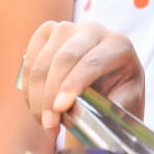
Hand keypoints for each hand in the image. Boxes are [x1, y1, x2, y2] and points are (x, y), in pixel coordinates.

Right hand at [19, 21, 145, 140]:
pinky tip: (37, 109)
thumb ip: (106, 108)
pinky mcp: (46, 32)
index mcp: (118, 44)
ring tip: (46, 124)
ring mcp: (67, 28)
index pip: (91, 62)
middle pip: (63, 59)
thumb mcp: (124, 103)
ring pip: (42, 63)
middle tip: (49, 124)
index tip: (60, 109)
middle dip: (51, 95)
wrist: (108, 82)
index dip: (72, 85)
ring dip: (37, 98)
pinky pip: (29, 63)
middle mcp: (93, 30)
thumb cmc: (118, 94)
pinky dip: (29, 90)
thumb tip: (77, 113)